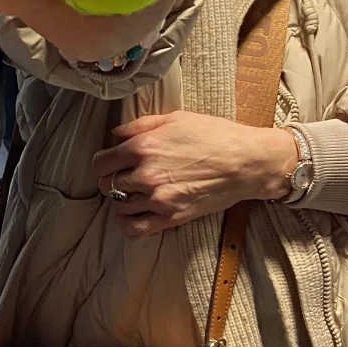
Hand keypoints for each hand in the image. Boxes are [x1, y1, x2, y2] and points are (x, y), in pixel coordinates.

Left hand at [93, 111, 298, 236]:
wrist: (246, 162)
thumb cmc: (215, 135)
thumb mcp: (176, 118)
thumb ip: (140, 125)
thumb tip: (116, 133)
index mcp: (143, 147)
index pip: (101, 163)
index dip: (103, 162)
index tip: (110, 162)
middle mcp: (145, 174)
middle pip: (107, 185)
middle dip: (113, 180)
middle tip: (125, 176)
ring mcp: (157, 198)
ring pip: (119, 206)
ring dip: (121, 200)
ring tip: (132, 193)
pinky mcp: (171, 217)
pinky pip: (135, 228)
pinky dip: (127, 223)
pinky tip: (133, 214)